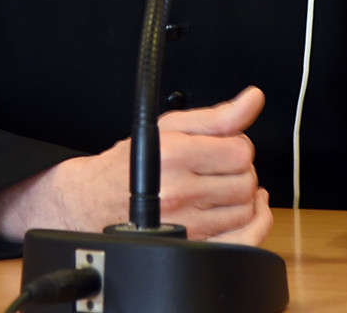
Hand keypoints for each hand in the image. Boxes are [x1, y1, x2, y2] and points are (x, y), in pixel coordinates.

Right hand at [0, 86, 272, 245]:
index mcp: (175, 155)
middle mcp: (179, 192)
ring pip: (246, 210)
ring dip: (242, 198)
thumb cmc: (129, 165)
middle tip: (220, 168)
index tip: (223, 148)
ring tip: (220, 189)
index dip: (236, 146)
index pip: (240, 150)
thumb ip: (216, 116)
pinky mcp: (189, 248)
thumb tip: (253, 99)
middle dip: (239, 171)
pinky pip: (242, 240)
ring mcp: (185, 226)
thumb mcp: (168, 128)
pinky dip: (249, 225)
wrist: (93, 202)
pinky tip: (238, 211)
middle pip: (246, 181)